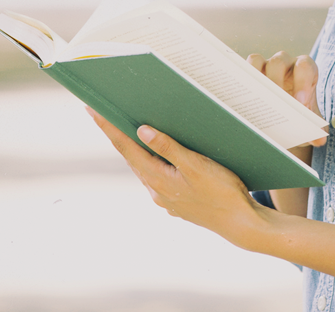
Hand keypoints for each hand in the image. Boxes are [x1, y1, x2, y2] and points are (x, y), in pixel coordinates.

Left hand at [87, 108, 268, 245]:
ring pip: (146, 169)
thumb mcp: (196, 165)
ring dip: (137, 150)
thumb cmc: (222, 193)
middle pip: (132, 157)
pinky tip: (161, 157)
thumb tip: (141, 131)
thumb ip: (168, 147)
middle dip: (119, 136)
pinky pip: (160, 178)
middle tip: (106, 114)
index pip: (126, 148)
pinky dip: (155, 163)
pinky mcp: (178, 203)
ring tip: (129, 131)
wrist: (242, 224)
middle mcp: (157, 191)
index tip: (92, 111)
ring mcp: (167, 199)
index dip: (109, 128)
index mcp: (157, 179)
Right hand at [248, 51, 326, 161]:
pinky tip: (238, 100)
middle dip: (275, 81)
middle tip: (273, 104)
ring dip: (253, 78)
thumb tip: (319, 140)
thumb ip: (317, 130)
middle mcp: (285, 62)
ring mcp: (264, 64)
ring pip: (256, 60)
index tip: (300, 104)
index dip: (303, 82)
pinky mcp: (249, 71)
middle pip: (278, 61)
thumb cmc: (301, 113)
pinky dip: (240, 81)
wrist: (288, 114)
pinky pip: (241, 69)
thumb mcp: (310, 122)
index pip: (305, 67)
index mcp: (305, 69)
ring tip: (252, 99)